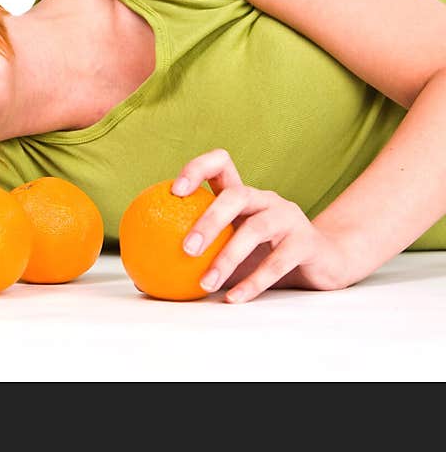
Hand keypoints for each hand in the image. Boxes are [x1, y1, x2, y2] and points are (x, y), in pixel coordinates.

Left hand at [172, 148, 347, 302]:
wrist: (323, 262)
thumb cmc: (264, 254)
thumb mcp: (227, 250)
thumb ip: (190, 258)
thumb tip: (139, 276)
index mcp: (242, 195)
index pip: (220, 164)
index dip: (197, 169)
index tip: (174, 191)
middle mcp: (264, 199)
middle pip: (236, 195)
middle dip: (208, 220)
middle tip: (186, 248)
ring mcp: (288, 216)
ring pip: (256, 229)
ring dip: (228, 257)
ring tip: (206, 283)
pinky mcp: (306, 241)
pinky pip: (278, 261)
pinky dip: (253, 281)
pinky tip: (232, 298)